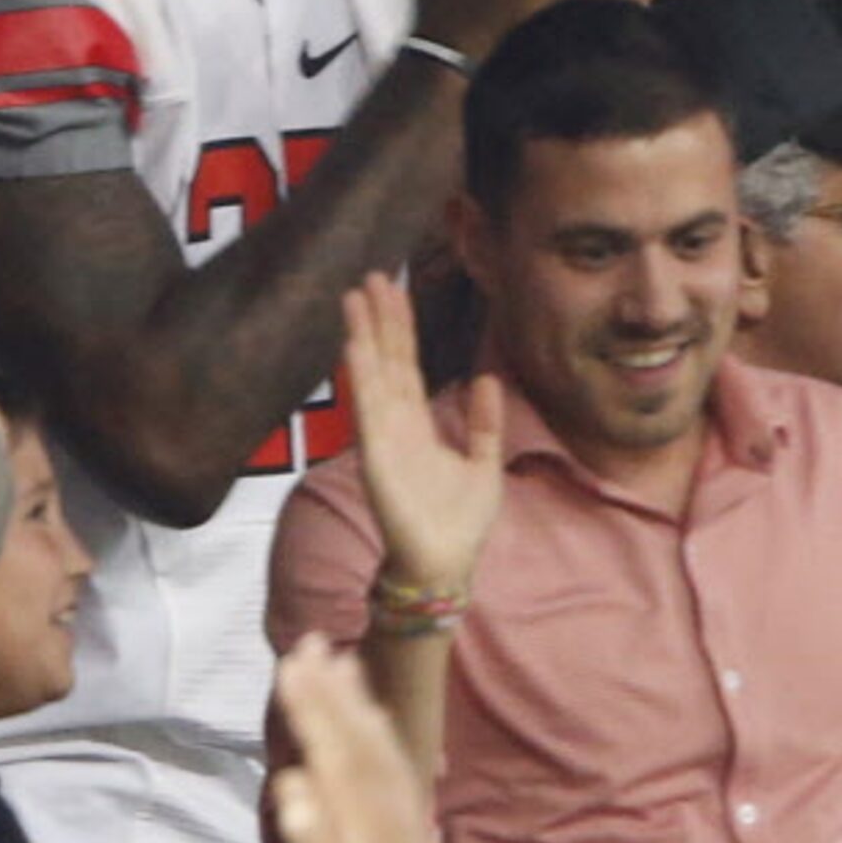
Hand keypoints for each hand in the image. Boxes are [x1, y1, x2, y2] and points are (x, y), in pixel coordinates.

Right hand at [264, 636, 462, 842]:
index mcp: (358, 806)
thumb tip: (291, 782)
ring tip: (342, 657)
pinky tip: (371, 712)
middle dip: (330, 683)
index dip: (309, 702)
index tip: (290, 664)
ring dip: (355, 694)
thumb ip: (313, 836)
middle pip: (352, 726)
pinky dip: (376, 721)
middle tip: (312, 639)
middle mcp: (381, 790)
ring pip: (374, 732)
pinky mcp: (407, 804)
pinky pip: (389, 747)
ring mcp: (398, 795)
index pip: (329, 741)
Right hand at [343, 273, 502, 591]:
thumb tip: (488, 379)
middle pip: (385, 360)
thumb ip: (485, 423)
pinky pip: (367, 410)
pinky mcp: (376, 457)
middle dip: (378, 319)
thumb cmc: (459, 524)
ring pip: (372, 375)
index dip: (399, 328)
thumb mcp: (483, 463)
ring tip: (354, 296)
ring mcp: (382, 439)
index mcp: (416, 426)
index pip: (405, 365)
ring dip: (363, 335)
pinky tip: (353, 345)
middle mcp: (394, 426)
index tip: (392, 290)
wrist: (445, 567)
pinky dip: (360, 377)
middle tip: (371, 275)